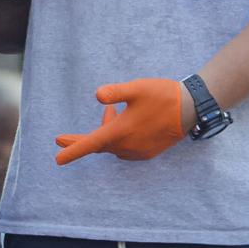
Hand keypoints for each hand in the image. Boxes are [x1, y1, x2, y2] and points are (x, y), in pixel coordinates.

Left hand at [54, 79, 191, 163]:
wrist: (191, 109)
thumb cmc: (163, 96)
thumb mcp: (137, 88)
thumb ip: (116, 92)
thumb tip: (97, 95)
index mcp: (121, 131)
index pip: (90, 144)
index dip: (73, 149)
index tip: (57, 159)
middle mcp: (127, 146)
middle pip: (98, 145)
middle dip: (81, 141)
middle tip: (62, 139)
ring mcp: (137, 152)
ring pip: (112, 145)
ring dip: (106, 132)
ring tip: (112, 112)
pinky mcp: (147, 153)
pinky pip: (124, 149)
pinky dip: (119, 138)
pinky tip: (125, 122)